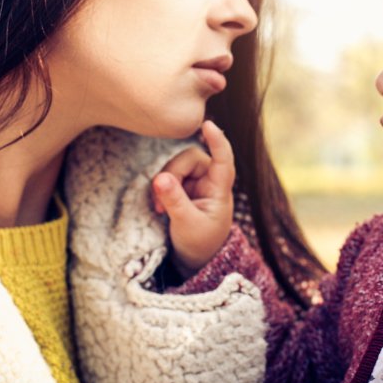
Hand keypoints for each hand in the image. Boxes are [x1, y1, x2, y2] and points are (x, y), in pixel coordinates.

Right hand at [151, 120, 235, 274]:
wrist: (195, 258)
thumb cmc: (199, 243)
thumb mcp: (186, 224)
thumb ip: (174, 201)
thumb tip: (160, 177)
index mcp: (220, 189)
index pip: (223, 159)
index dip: (217, 140)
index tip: (208, 124)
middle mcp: (209, 180)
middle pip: (189, 158)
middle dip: (172, 175)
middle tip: (161, 203)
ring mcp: (196, 182)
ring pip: (176, 165)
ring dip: (164, 184)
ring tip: (160, 209)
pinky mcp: (183, 186)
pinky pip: (168, 176)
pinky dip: (161, 189)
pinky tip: (159, 207)